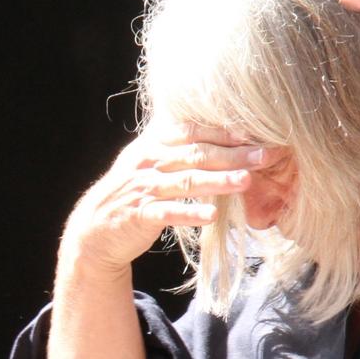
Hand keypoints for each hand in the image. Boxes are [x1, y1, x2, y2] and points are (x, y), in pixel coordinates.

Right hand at [58, 122, 274, 276]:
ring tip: (247, 181)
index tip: (252, 133)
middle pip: (196, 154)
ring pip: (186, 181)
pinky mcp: (140, 214)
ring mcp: (143, 187)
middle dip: (233, 154)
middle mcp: (148, 161)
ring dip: (219, 181)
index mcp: (153, 144)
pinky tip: (212, 215)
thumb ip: (177, 145)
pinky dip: (190, 213)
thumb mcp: (149, 160)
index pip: (192, 132)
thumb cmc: (133, 190)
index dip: (222, 131)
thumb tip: (217, 131)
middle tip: (264, 156)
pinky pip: (168, 212)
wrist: (95, 227)